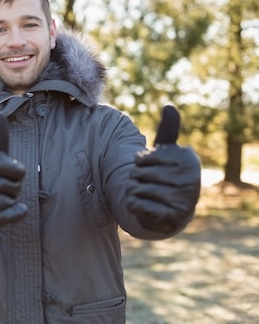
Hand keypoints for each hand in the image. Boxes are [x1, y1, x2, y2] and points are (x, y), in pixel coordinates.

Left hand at [127, 105, 200, 232]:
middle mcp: (191, 178)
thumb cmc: (166, 173)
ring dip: (133, 191)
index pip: (143, 158)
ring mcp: (183, 199)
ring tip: (146, 194)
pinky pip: (137, 205)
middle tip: (148, 183)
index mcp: (188, 159)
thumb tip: (169, 107)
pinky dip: (133, 204)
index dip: (139, 162)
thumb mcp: (166, 152)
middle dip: (135, 177)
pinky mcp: (172, 217)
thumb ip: (167, 131)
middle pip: (137, 174)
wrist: (171, 207)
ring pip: (135, 189)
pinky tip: (142, 205)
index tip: (150, 166)